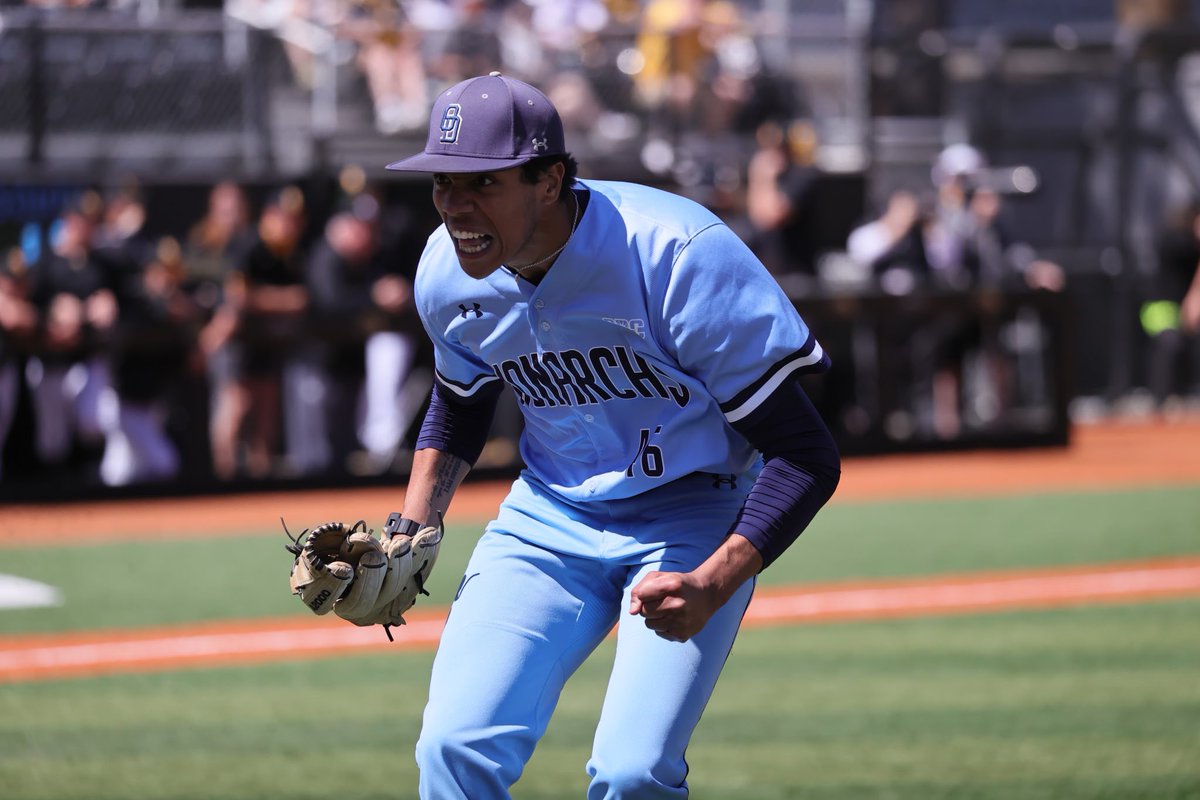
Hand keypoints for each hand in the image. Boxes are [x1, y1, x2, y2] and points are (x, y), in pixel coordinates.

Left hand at [629, 534, 763, 642]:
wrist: (707, 595)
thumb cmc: (677, 584)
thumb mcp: (659, 577)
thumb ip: (639, 590)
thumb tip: (632, 612)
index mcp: (673, 585)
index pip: (641, 595)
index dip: (644, 593)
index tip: (654, 591)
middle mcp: (678, 604)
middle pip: (644, 611)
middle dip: (648, 606)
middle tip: (662, 601)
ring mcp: (681, 622)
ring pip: (649, 624)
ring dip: (654, 617)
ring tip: (669, 610)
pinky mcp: (682, 635)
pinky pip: (659, 633)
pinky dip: (663, 626)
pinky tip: (675, 618)